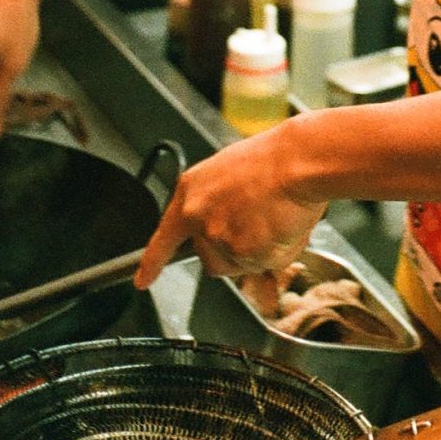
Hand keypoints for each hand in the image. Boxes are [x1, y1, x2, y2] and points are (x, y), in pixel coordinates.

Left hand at [134, 123, 324, 286]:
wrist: (298, 162)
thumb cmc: (274, 159)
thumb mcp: (228, 172)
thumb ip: (215, 203)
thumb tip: (227, 223)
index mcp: (190, 193)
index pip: (164, 237)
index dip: (151, 263)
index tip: (142, 280)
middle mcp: (198, 218)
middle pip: (210, 258)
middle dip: (232, 251)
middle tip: (257, 224)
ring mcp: (219, 238)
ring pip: (238, 264)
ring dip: (258, 252)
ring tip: (274, 218)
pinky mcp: (244, 253)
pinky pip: (264, 264)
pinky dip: (279, 251)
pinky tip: (284, 226)